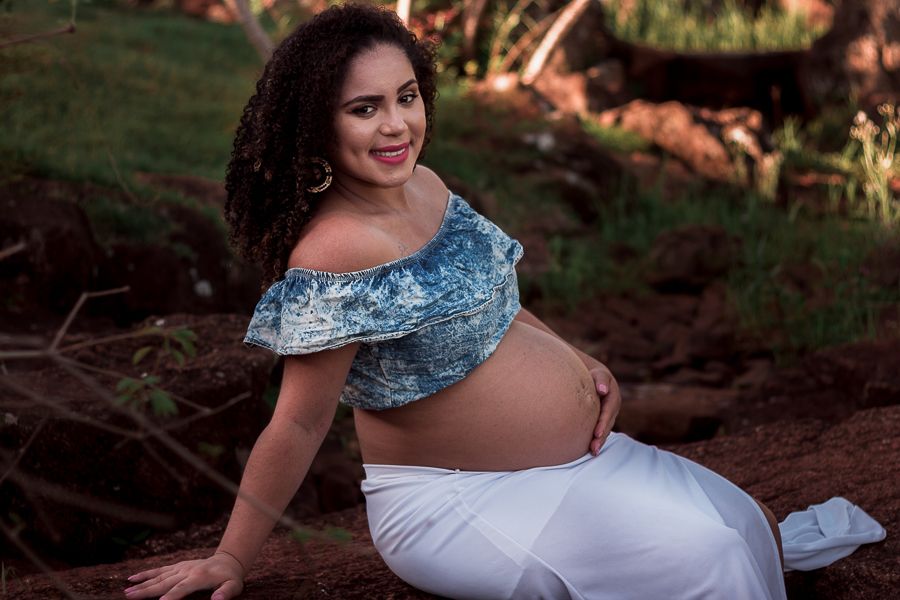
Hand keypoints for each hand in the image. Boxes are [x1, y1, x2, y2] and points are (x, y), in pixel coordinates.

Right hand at [124, 553, 244, 599]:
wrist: (227, 561)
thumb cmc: (230, 578)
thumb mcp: (234, 586)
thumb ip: (226, 592)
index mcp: (199, 577)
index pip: (182, 588)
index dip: (171, 596)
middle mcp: (187, 570)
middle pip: (164, 582)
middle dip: (147, 591)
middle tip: (130, 597)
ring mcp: (181, 568)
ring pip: (158, 576)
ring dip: (142, 584)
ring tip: (127, 592)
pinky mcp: (177, 566)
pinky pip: (159, 570)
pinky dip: (146, 574)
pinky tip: (132, 578)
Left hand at [588, 364, 619, 455]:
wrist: (597, 378)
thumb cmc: (596, 375)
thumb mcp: (599, 374)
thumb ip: (601, 380)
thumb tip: (602, 390)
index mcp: (613, 398)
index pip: (607, 412)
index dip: (602, 423)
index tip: (596, 433)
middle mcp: (613, 408)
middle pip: (608, 424)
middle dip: (601, 437)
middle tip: (593, 447)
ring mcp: (610, 415)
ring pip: (606, 429)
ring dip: (600, 441)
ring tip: (593, 451)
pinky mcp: (605, 419)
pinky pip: (602, 430)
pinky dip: (598, 439)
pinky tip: (591, 449)